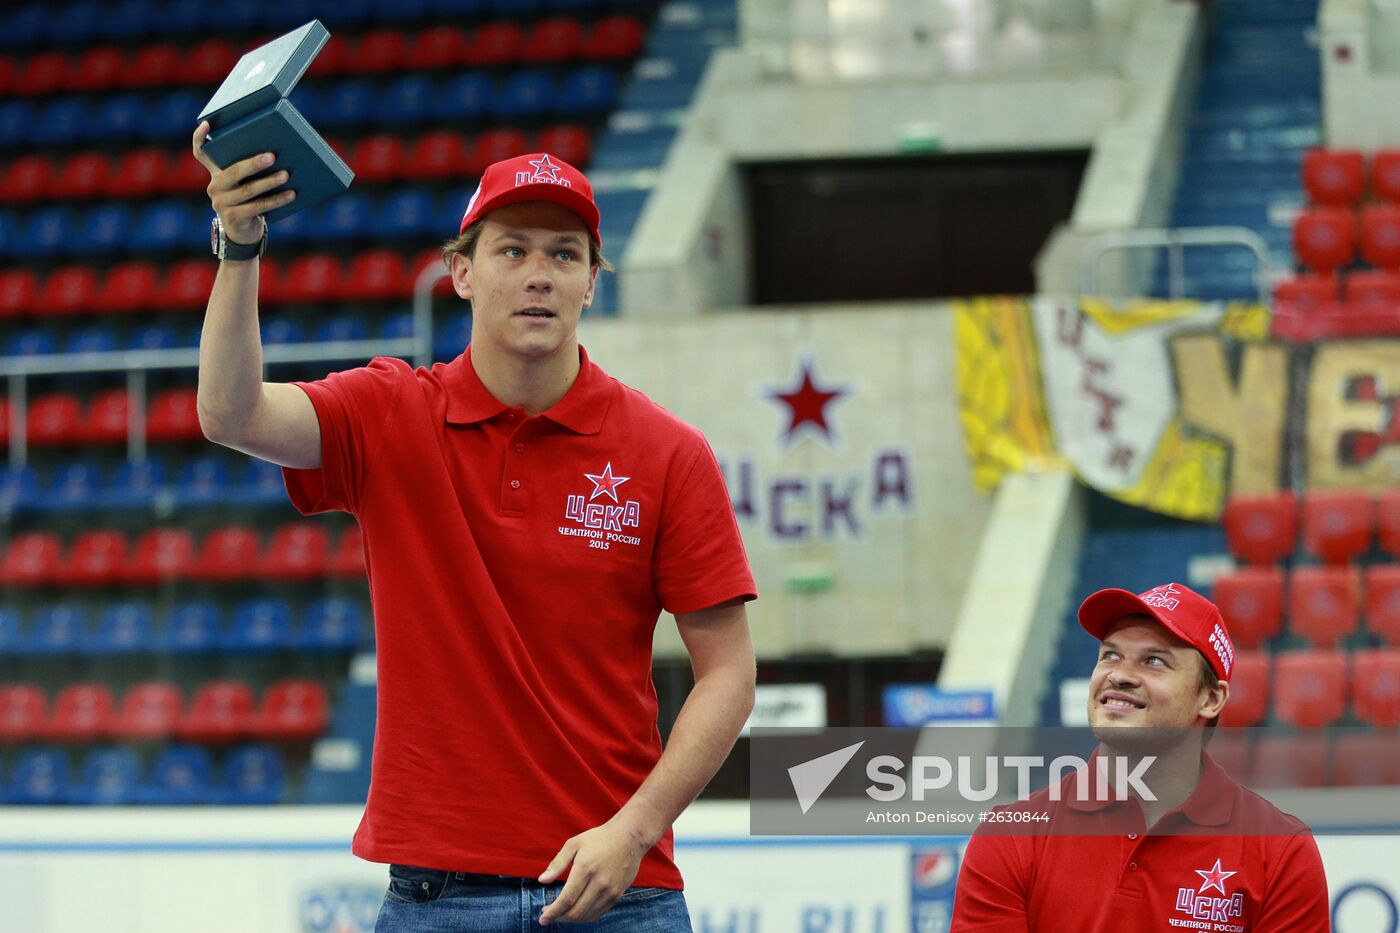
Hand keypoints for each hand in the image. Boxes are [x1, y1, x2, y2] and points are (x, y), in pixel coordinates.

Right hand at [191, 121, 294, 244]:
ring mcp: (220, 203)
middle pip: (233, 171)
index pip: (200, 153)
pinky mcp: (231, 217)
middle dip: (254, 164)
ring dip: (269, 182)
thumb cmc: (250, 200)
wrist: (244, 231)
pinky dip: (276, 200)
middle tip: (272, 157)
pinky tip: (290, 195)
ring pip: (247, 190)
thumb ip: (251, 170)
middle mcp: (214, 186)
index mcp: (216, 173)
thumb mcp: (246, 183)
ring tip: (286, 175)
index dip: (199, 138)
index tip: (206, 124)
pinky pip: (257, 207)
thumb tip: (280, 153)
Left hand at [536, 818, 652, 924]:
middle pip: (576, 912)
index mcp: (585, 869)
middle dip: (558, 918)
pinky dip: (584, 917)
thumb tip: (542, 880)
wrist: (630, 836)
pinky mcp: (618, 894)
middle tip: (548, 915)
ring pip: (587, 916)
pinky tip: (576, 911)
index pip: (567, 899)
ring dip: (570, 920)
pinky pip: (598, 913)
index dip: (553, 912)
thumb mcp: (574, 844)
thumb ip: (557, 863)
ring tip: (560, 914)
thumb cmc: (599, 838)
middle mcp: (599, 883)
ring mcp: (610, 891)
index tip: (543, 917)